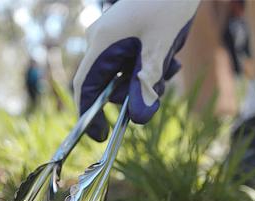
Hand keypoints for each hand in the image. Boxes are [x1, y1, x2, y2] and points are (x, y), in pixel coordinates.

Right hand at [73, 0, 198, 140]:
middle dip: (134, 93)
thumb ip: (146, 83)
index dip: (89, 114)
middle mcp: (102, 43)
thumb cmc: (167, 4)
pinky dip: (150, 68)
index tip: (101, 135)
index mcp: (102, 43)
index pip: (85, 87)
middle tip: (158, 91)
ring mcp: (114, 40)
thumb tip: (138, 118)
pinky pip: (134, 64)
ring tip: (168, 64)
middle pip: (110, 85)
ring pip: (126, 77)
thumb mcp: (158, 48)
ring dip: (148, 80)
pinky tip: (168, 56)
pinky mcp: (126, 39)